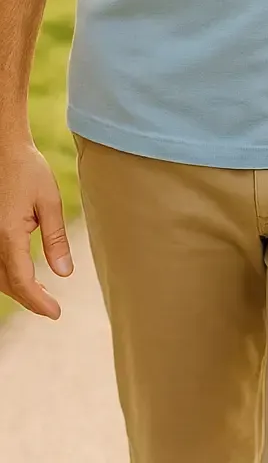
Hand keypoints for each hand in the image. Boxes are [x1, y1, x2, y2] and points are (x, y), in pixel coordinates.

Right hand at [0, 138, 72, 318]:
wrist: (4, 150)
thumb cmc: (28, 171)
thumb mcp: (49, 202)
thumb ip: (56, 239)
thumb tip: (64, 274)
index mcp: (9, 235)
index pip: (22, 282)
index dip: (38, 302)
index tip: (55, 313)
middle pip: (8, 284)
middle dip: (28, 299)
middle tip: (51, 308)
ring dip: (16, 289)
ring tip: (41, 295)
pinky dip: (7, 275)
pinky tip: (23, 276)